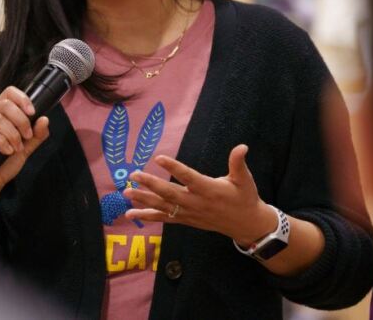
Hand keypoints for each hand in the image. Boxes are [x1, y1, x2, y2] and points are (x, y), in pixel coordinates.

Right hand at [0, 86, 49, 196]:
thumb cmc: (2, 165)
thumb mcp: (24, 149)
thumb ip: (36, 135)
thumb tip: (45, 119)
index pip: (8, 92)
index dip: (22, 99)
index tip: (33, 113)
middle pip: (4, 104)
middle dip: (21, 121)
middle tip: (27, 137)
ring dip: (12, 135)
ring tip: (15, 148)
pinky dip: (0, 141)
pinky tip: (5, 151)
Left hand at [123, 144, 276, 244]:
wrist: (246, 225)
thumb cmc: (245, 198)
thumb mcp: (245, 179)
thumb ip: (238, 163)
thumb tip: (243, 146)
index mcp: (209, 189)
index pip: (188, 177)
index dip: (174, 168)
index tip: (158, 158)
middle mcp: (196, 203)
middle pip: (170, 193)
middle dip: (151, 185)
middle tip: (134, 176)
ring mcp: (189, 213)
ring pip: (163, 207)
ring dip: (144, 201)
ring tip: (126, 194)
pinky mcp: (186, 220)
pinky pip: (164, 218)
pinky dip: (147, 216)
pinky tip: (131, 213)